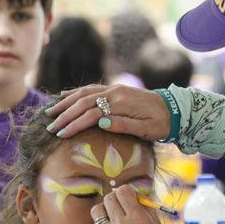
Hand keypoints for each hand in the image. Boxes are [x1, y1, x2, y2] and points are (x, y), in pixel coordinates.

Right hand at [46, 84, 170, 140]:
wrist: (174, 109)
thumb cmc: (161, 122)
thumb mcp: (146, 129)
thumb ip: (123, 125)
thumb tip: (100, 123)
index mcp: (121, 102)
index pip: (91, 113)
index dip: (74, 124)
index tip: (61, 134)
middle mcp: (115, 92)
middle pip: (83, 102)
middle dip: (65, 114)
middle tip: (50, 127)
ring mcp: (114, 89)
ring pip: (84, 93)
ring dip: (66, 102)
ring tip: (50, 112)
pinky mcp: (115, 90)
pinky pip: (91, 89)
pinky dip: (76, 93)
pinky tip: (64, 97)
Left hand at [91, 185, 176, 223]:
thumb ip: (147, 210)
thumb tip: (137, 195)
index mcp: (139, 219)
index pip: (123, 191)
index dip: (127, 192)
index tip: (131, 197)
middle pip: (108, 198)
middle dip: (116, 198)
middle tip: (123, 206)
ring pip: (98, 211)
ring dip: (105, 210)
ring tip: (115, 217)